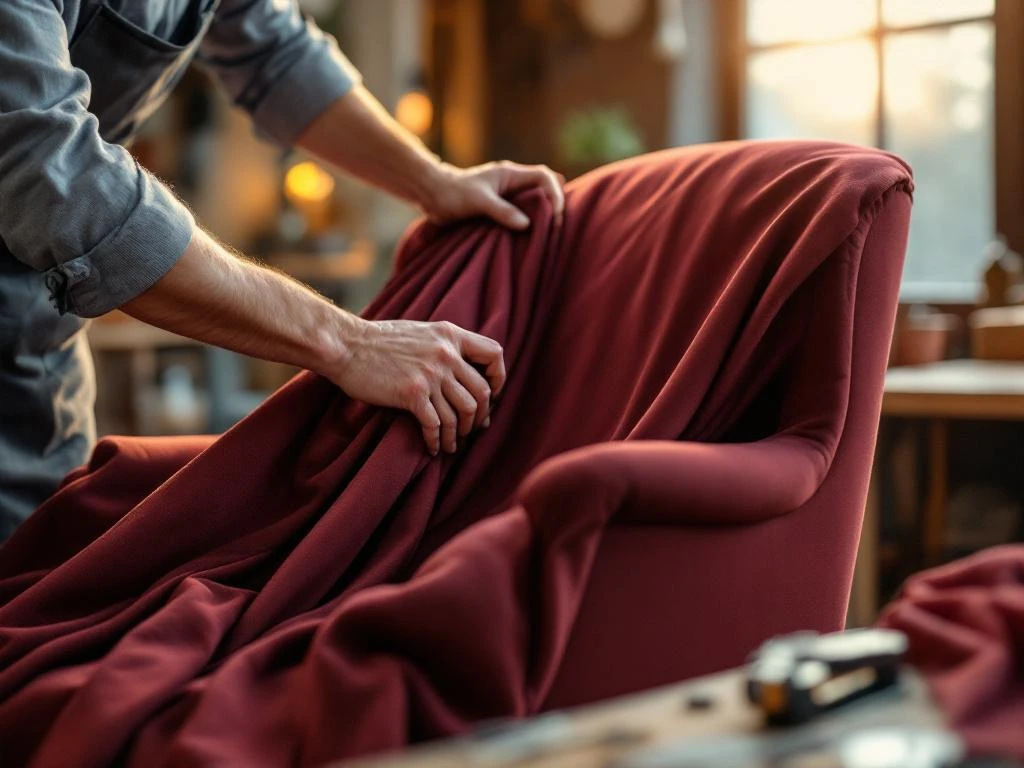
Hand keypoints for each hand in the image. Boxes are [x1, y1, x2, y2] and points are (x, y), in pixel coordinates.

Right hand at [325, 318, 505, 454]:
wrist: (345, 346)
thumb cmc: (378, 342)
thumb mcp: (420, 332)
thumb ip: (443, 346)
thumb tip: (463, 373)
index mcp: (450, 335)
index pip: (494, 353)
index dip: (499, 377)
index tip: (492, 394)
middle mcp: (446, 354)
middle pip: (482, 392)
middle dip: (480, 416)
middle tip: (472, 429)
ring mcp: (430, 374)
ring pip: (463, 413)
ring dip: (459, 434)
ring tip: (451, 445)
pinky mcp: (412, 393)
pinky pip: (436, 425)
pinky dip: (437, 441)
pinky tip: (432, 448)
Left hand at [423, 161, 564, 229]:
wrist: (432, 196)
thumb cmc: (453, 194)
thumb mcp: (478, 202)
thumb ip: (502, 211)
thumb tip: (526, 225)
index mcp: (510, 174)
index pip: (544, 176)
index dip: (555, 193)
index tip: (555, 214)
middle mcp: (512, 183)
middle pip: (545, 189)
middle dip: (554, 205)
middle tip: (555, 228)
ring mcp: (507, 195)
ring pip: (535, 203)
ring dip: (544, 216)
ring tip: (548, 235)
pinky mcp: (501, 208)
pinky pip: (523, 214)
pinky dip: (530, 224)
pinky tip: (531, 238)